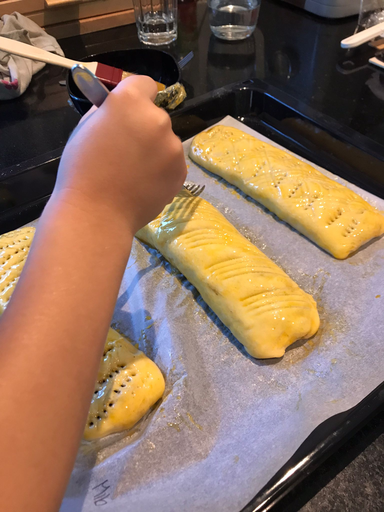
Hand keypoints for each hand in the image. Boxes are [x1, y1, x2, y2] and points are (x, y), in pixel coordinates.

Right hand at [55, 75, 186, 233]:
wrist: (97, 214)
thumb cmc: (82, 169)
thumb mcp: (85, 128)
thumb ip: (107, 112)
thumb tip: (118, 108)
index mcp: (130, 102)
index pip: (145, 84)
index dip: (135, 96)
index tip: (127, 112)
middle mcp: (158, 119)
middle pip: (155, 116)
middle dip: (144, 127)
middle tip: (125, 151)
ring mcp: (173, 147)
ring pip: (165, 141)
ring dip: (154, 151)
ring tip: (133, 173)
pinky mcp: (181, 171)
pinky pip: (171, 163)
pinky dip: (161, 170)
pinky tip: (143, 184)